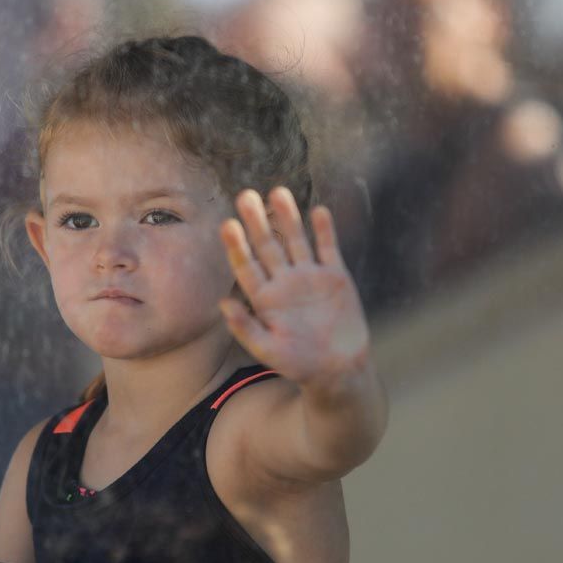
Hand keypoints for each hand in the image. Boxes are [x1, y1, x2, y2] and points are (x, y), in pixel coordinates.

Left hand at [219, 188, 369, 389]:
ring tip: (277, 192)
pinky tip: (317, 211)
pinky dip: (324, 230)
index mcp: (265, 299)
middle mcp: (284, 282)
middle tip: (245, 196)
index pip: (246, 266)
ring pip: (295, 240)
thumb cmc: (299, 365)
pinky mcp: (335, 277)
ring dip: (287, 217)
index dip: (236, 245)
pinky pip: (328, 248)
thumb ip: (245, 328)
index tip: (227, 224)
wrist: (339, 370)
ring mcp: (310, 277)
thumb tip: (222, 304)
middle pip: (267, 246)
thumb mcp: (268, 350)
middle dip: (257, 221)